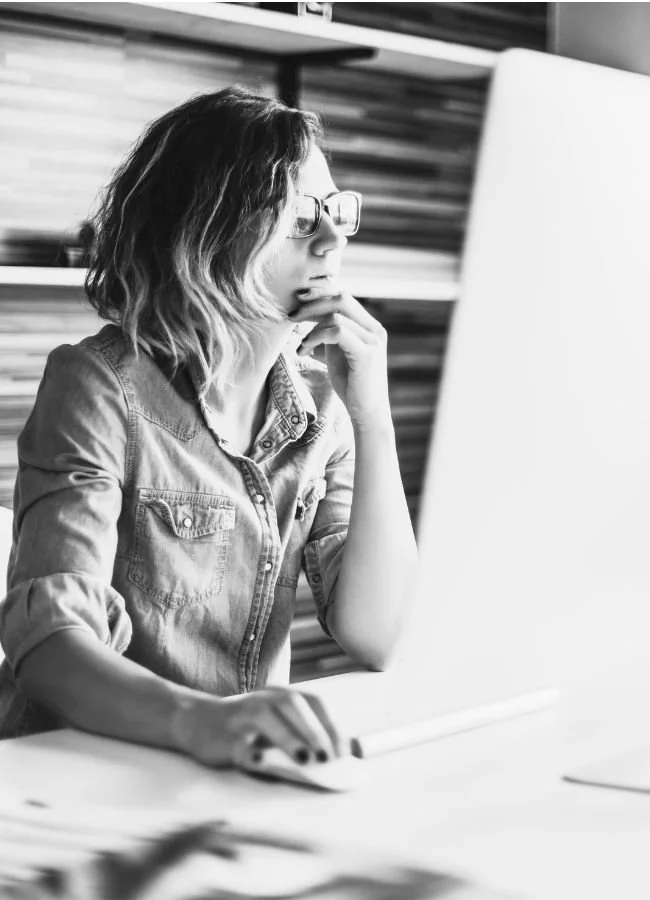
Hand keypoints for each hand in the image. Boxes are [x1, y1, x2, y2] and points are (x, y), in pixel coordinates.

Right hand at [179, 686, 347, 769]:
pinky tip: (259, 762)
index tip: (344, 752)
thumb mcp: (277, 725)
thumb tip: (341, 757)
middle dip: (313, 730)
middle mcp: (262, 699)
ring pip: (264, 717)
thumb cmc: (248, 729)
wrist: (197, 722)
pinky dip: (249, 751)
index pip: (313, 701)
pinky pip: (236, 742)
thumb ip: (304, 736)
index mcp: (281, 695)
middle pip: (291, 704)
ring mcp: (240, 715)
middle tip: (327, 757)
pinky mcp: (222, 736)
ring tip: (304, 759)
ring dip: (287, 737)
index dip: (331, 724)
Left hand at [289, 283, 390, 429]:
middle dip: (312, 304)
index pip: (343, 299)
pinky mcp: (367, 353)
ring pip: (336, 315)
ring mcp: (373, 340)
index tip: (297, 306)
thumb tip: (310, 316)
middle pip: (341, 298)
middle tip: (291, 316)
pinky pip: (337, 331)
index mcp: (370, 327)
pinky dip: (316, 337)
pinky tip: (306, 351)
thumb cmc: (352, 386)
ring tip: (302, 346)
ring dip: (311, 329)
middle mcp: (375, 329)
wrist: (368, 413)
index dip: (318, 298)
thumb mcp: (339, 353)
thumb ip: (331, 334)